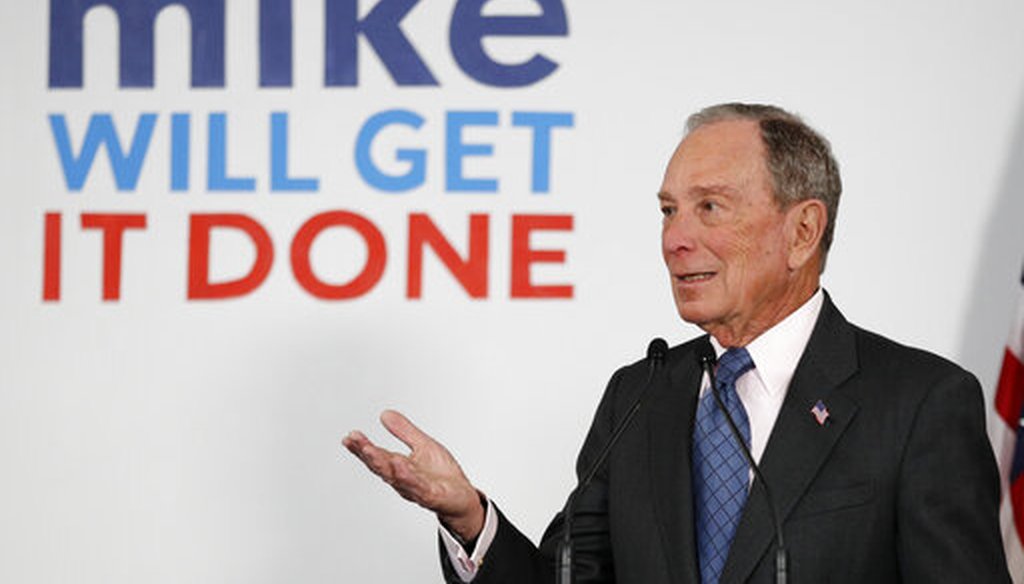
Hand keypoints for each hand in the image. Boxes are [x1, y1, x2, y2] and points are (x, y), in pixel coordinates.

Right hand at [343, 409, 484, 540]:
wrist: (463, 498)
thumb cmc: (442, 475)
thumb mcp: (424, 445)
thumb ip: (404, 432)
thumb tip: (385, 414)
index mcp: (399, 466)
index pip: (377, 455)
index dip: (361, 447)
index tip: (349, 436)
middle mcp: (403, 479)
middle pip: (381, 465)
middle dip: (366, 453)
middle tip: (354, 440)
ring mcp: (416, 488)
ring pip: (395, 477)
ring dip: (382, 464)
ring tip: (370, 450)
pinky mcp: (432, 495)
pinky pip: (418, 486)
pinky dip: (407, 477)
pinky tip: (400, 465)